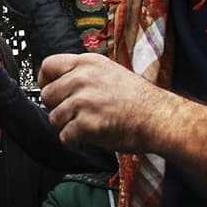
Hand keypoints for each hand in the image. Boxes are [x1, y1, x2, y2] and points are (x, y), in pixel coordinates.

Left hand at [39, 52, 175, 152]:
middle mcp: (83, 79)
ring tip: (84, 128)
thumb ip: (85, 74)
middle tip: (72, 115)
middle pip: (47, 94)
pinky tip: (86, 140)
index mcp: (87, 63)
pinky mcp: (87, 124)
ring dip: (66, 127)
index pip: (48, 66)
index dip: (45, 81)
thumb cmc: (141, 100)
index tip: (50, 91)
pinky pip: (65, 137)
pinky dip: (73, 143)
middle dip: (57, 108)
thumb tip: (61, 82)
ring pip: (54, 117)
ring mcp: (84, 101)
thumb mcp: (110, 72)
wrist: (161, 118)